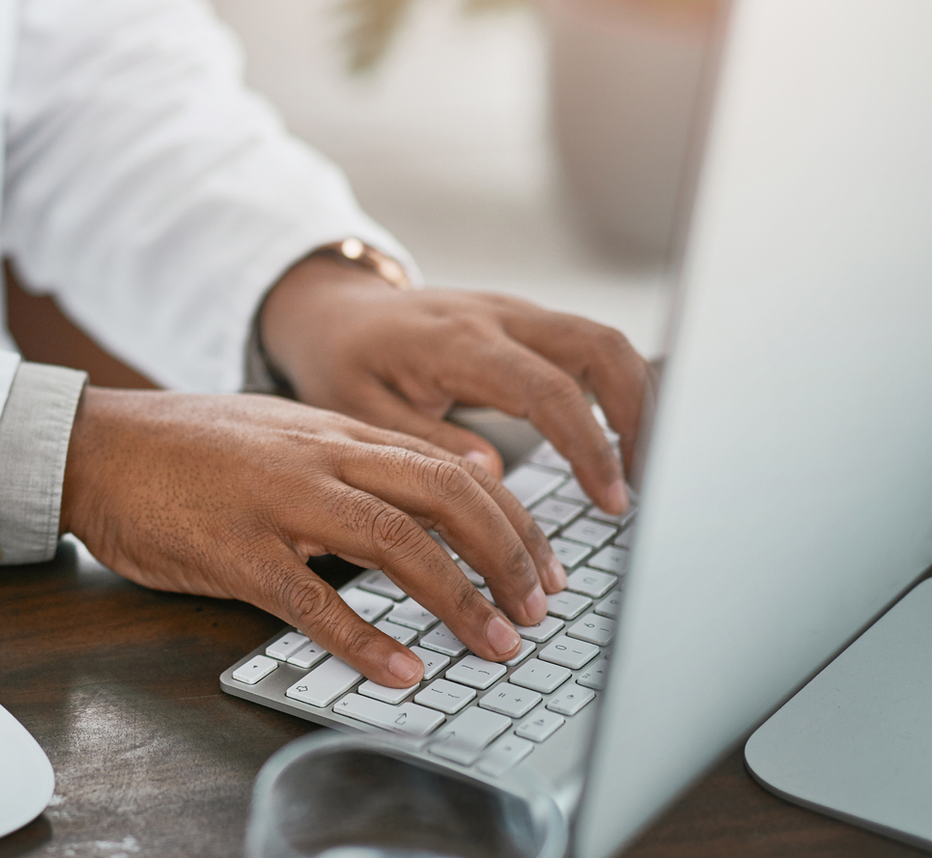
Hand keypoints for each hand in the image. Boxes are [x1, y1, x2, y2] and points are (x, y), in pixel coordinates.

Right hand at [59, 389, 567, 687]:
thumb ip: (347, 459)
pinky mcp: (234, 550)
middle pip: (447, 494)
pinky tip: (401, 671)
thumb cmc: (183, 448)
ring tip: (493, 643)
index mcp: (336, 431)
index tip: (545, 565)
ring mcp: (278, 502)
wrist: (94, 446)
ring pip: (396, 542)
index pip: (453, 465)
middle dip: (509, 555)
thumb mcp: (280, 434)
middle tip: (538, 610)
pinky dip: (366, 640)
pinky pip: (313, 600)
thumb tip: (421, 498)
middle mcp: (320, 458)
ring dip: (458, 598)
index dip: (515, 518)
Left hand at [258, 257, 654, 514]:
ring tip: (640, 468)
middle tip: (644, 483)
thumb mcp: (361, 410)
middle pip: (602, 348)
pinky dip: (616, 388)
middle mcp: (499, 317)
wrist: (334, 312)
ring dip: (637, 400)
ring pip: (606, 342)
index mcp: (458, 342)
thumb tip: (493, 477)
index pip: (550, 391)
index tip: (614, 499)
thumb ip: (426, 444)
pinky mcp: (526, 322)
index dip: (591, 447)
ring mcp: (517, 314)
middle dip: (639, 416)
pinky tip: (620, 437)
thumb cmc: (342, 363)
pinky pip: (588, 345)